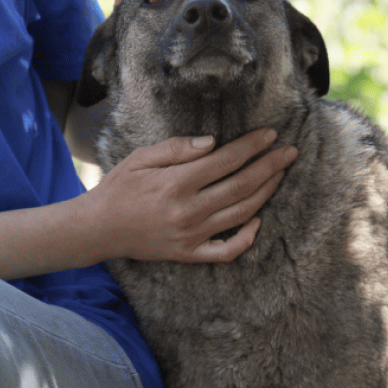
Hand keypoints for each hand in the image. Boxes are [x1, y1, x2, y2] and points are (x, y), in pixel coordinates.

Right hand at [86, 129, 296, 262]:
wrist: (97, 229)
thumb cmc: (119, 188)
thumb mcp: (141, 157)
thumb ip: (177, 149)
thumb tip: (213, 142)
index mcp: (177, 183)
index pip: (227, 161)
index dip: (253, 146)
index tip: (270, 134)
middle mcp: (188, 211)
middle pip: (242, 186)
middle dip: (271, 166)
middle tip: (290, 152)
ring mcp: (191, 236)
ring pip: (241, 214)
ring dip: (266, 193)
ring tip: (280, 175)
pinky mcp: (189, 254)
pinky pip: (227, 251)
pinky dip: (247, 238)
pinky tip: (258, 220)